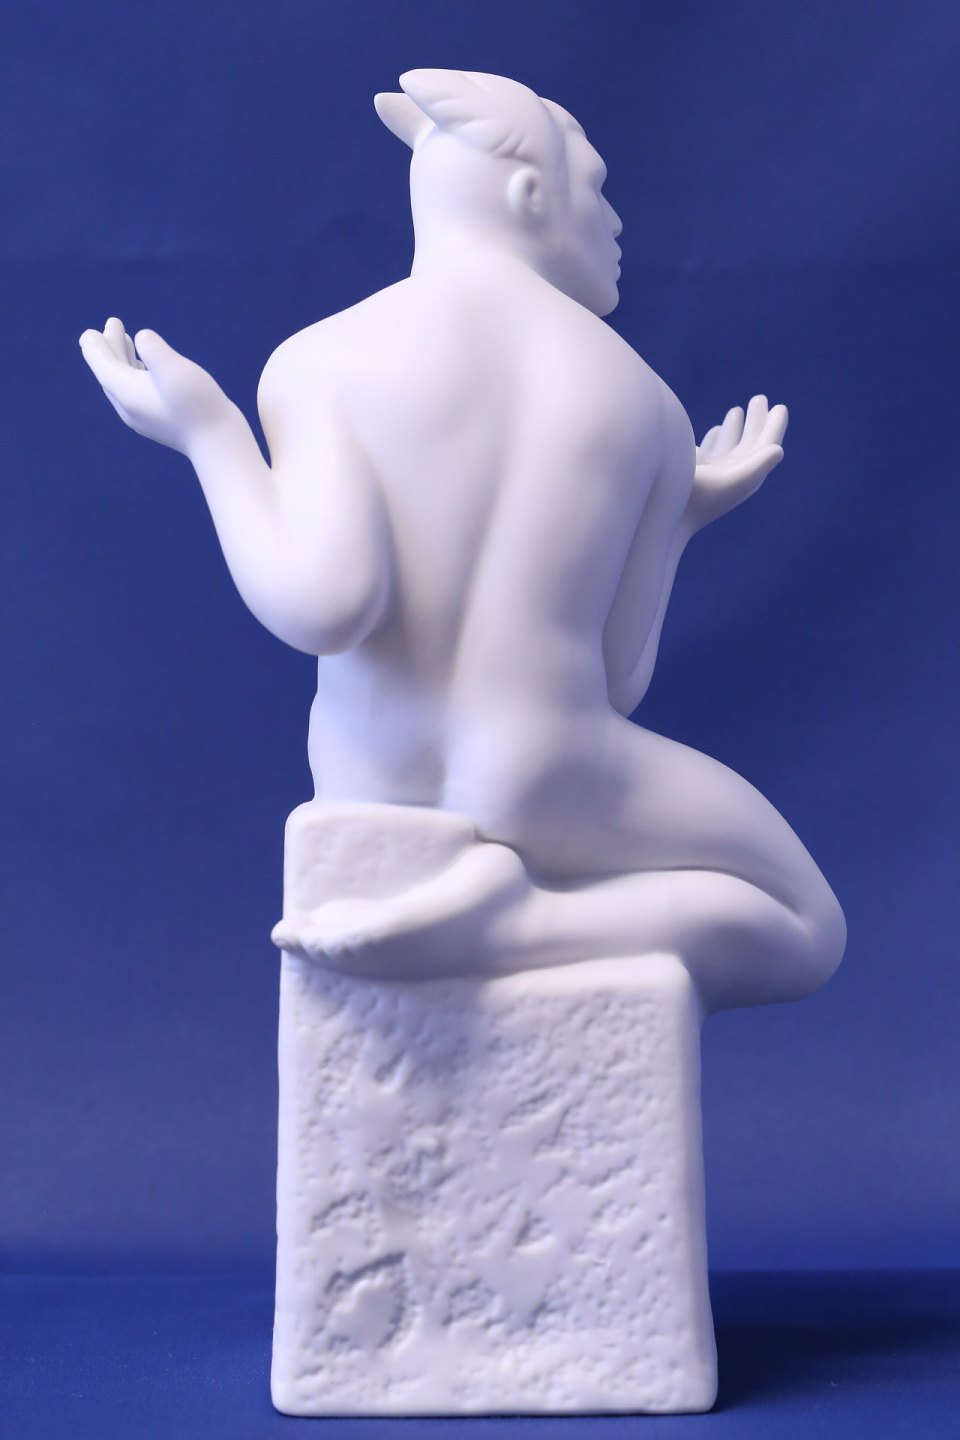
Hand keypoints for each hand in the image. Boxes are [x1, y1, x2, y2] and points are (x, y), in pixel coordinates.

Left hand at [79, 318, 231, 455]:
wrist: (219, 444)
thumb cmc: (199, 405)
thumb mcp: (175, 369)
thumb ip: (154, 349)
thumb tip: (141, 337)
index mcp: (126, 392)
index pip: (102, 365)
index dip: (95, 346)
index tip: (89, 332)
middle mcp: (129, 407)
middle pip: (111, 373)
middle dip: (110, 348)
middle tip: (113, 324)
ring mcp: (144, 417)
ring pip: (124, 383)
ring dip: (123, 360)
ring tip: (126, 341)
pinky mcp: (159, 422)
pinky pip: (137, 393)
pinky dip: (135, 374)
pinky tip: (145, 369)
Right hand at [689, 394, 787, 527]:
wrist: (661, 520)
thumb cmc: (697, 498)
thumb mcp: (731, 479)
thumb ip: (757, 464)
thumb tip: (778, 449)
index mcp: (746, 476)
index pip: (765, 446)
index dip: (774, 426)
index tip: (779, 406)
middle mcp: (731, 477)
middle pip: (749, 444)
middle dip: (755, 420)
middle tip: (759, 399)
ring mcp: (712, 476)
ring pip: (728, 447)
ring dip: (734, 428)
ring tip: (736, 410)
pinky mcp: (694, 476)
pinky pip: (710, 453)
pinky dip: (715, 439)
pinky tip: (714, 430)